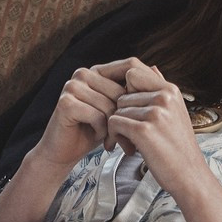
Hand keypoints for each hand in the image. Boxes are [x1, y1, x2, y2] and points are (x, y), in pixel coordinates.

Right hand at [30, 59, 140, 174]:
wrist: (64, 152)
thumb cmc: (93, 131)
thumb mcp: (117, 110)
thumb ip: (134, 90)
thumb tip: (158, 68)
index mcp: (96, 71)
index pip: (128, 70)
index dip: (139, 95)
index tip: (140, 118)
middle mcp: (83, 73)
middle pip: (120, 93)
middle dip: (125, 119)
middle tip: (125, 138)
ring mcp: (72, 86)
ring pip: (109, 106)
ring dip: (114, 128)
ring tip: (111, 140)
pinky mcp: (66, 103)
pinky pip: (97, 116)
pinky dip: (101, 131)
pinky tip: (97, 136)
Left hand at [107, 60, 215, 205]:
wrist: (190, 176)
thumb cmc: (179, 148)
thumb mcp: (175, 112)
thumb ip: (160, 90)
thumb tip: (151, 68)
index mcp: (170, 90)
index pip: (132, 71)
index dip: (122, 88)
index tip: (124, 107)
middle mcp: (164, 96)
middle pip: (121, 94)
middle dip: (121, 114)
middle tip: (130, 135)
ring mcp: (155, 112)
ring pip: (116, 110)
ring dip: (118, 129)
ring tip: (133, 145)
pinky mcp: (144, 130)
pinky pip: (114, 123)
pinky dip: (116, 138)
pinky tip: (130, 150)